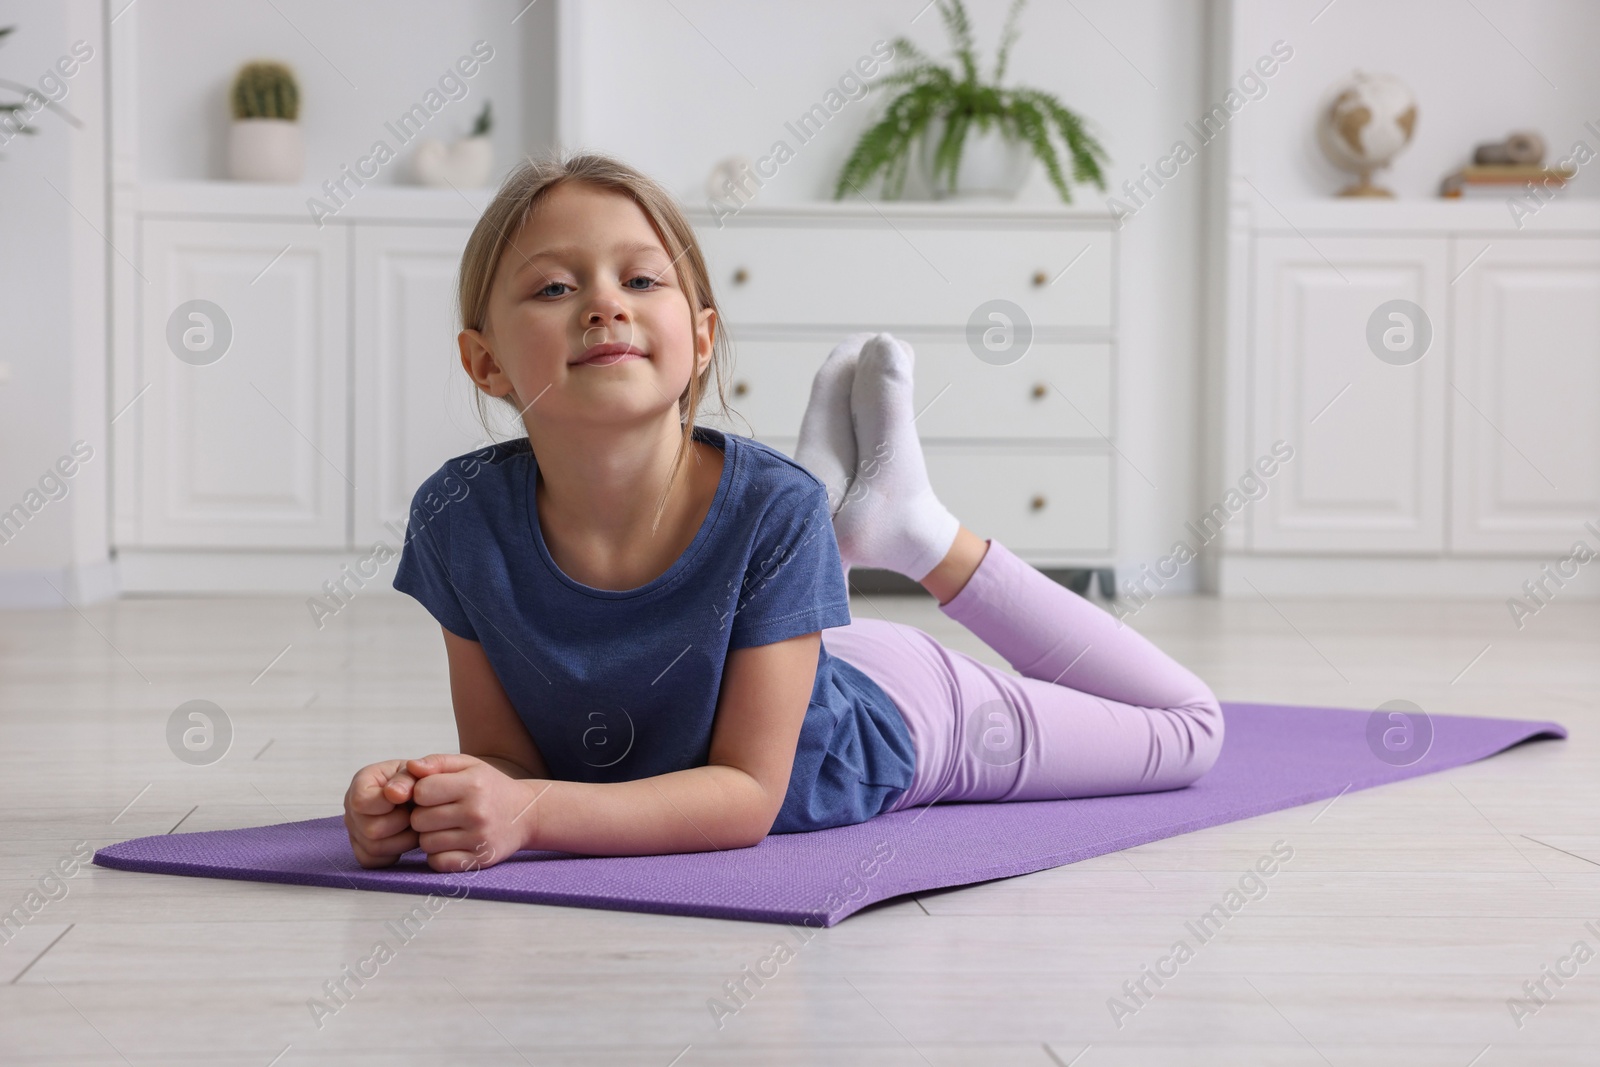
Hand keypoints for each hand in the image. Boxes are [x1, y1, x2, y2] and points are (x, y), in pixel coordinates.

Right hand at [343, 759, 421, 868]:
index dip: (387, 803)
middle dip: (401, 823)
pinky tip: (405, 837)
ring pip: (373, 848)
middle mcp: (351, 809)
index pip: (361, 801)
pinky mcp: (362, 850)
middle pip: (370, 830)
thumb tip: (395, 794)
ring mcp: (354, 832)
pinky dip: (394, 853)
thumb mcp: (417, 770)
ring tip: (414, 825)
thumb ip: (408, 776)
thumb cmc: (417, 780)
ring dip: (403, 840)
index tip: (405, 798)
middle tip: (414, 813)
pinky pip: (373, 861)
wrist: (420, 795)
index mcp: (361, 783)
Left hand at [406, 753, 543, 871]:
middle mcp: (476, 812)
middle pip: (419, 820)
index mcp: (472, 784)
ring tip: (446, 827)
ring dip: (429, 836)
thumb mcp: (468, 765)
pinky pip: (438, 863)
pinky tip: (450, 844)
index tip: (432, 793)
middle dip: (422, 816)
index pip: (421, 791)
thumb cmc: (489, 787)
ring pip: (426, 843)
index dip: (420, 792)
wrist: (525, 814)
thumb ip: (437, 762)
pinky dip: (438, 855)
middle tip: (438, 812)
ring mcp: (479, 838)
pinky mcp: (479, 860)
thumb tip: (411, 768)